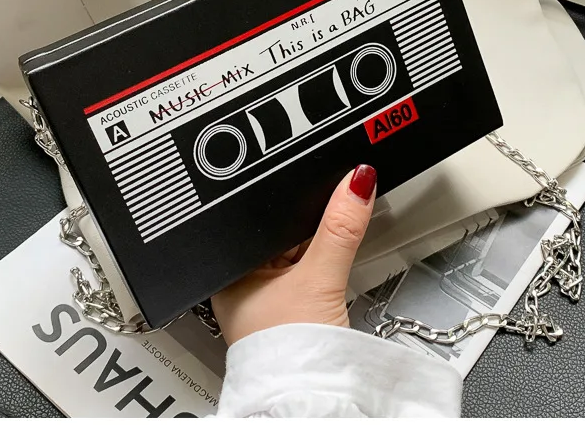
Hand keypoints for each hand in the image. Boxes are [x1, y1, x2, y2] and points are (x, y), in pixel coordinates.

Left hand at [211, 164, 376, 346]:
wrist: (307, 402)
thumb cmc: (288, 352)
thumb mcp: (318, 278)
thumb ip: (339, 229)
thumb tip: (355, 183)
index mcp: (228, 267)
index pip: (263, 215)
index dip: (293, 198)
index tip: (319, 183)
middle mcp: (241, 281)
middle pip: (283, 232)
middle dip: (310, 222)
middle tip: (331, 218)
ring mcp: (264, 297)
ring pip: (296, 250)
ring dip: (318, 244)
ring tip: (328, 254)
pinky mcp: (287, 309)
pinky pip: (305, 271)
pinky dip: (321, 265)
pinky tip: (328, 272)